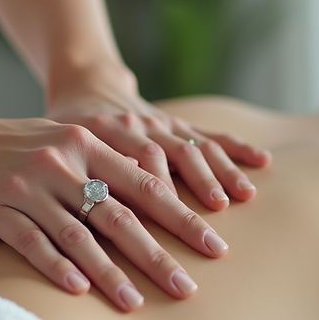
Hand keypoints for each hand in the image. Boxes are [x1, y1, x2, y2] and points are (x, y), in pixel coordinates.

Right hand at [0, 104, 229, 311]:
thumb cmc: (8, 148)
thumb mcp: (60, 143)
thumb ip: (103, 164)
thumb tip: (156, 194)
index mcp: (85, 141)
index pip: (145, 182)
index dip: (183, 214)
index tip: (215, 243)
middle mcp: (61, 160)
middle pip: (120, 213)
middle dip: (159, 252)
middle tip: (189, 286)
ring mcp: (28, 184)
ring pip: (79, 233)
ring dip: (110, 272)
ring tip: (135, 304)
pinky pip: (33, 241)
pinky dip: (57, 266)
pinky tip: (79, 291)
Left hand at [46, 84, 271, 210]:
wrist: (84, 84)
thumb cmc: (64, 128)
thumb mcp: (56, 145)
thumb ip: (74, 173)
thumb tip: (93, 211)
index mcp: (104, 132)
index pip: (137, 167)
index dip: (158, 198)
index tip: (172, 232)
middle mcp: (138, 125)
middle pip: (172, 161)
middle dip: (196, 198)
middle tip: (215, 235)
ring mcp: (161, 123)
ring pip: (195, 147)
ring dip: (220, 172)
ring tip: (241, 198)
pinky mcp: (177, 123)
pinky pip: (210, 134)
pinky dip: (237, 147)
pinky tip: (262, 161)